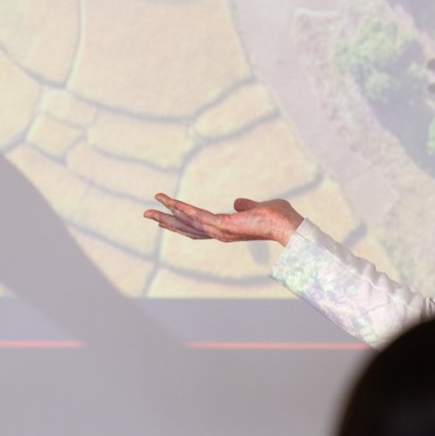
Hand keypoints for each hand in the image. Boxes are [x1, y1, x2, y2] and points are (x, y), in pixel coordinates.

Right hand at [145, 194, 302, 245]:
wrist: (288, 225)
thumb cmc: (279, 217)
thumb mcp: (258, 207)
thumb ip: (247, 205)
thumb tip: (238, 202)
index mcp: (226, 229)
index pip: (197, 227)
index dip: (180, 221)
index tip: (165, 215)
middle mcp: (219, 233)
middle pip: (185, 229)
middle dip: (165, 221)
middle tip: (146, 213)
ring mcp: (219, 230)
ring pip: (186, 223)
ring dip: (166, 215)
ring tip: (148, 209)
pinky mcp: (222, 225)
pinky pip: (196, 215)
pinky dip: (181, 208)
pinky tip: (169, 202)